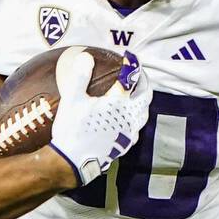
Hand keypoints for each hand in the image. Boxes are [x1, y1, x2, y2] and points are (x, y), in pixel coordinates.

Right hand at [49, 47, 150, 185]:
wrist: (72, 162)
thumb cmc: (72, 129)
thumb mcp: (73, 100)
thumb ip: (81, 77)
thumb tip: (86, 57)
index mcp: (118, 103)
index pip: (131, 78)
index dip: (132, 65)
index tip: (129, 57)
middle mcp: (128, 118)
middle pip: (145, 97)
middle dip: (144, 83)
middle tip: (138, 76)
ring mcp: (128, 134)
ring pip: (143, 115)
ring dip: (142, 103)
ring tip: (135, 97)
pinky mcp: (123, 146)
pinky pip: (135, 130)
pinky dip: (134, 120)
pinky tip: (126, 122)